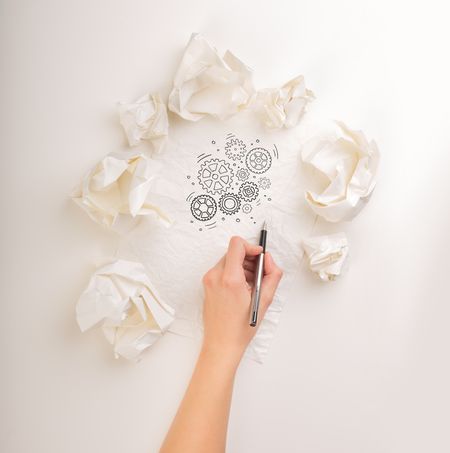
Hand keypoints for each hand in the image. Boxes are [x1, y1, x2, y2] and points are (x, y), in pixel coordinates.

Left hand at [201, 236, 282, 363]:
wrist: (222, 344)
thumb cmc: (240, 327)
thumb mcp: (264, 300)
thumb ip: (272, 275)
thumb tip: (269, 259)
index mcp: (230, 279)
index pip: (237, 244)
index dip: (251, 246)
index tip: (259, 256)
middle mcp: (215, 276)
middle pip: (233, 251)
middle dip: (248, 258)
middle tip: (259, 273)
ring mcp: (209, 280)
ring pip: (228, 260)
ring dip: (242, 266)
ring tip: (250, 284)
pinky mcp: (207, 284)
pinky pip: (222, 269)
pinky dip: (234, 273)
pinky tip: (241, 289)